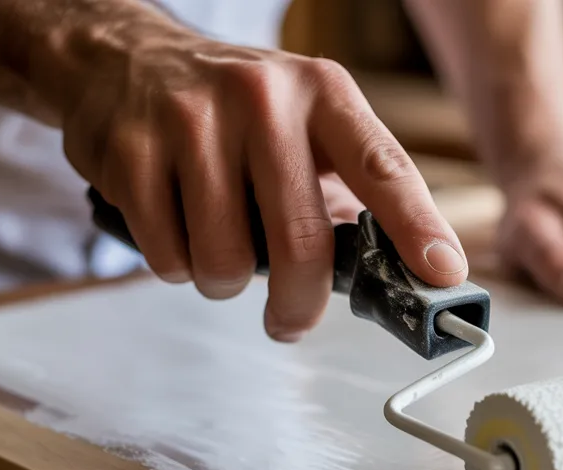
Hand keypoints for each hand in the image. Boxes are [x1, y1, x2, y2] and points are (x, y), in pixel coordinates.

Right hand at [58, 24, 465, 340]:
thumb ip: (346, 189)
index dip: (417, 226)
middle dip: (299, 302)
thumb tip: (395, 274)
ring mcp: (191, 122)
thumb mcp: (300, 121)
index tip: (442, 273)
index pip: (382, 166)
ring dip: (223, 280)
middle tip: (291, 319)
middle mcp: (261, 98)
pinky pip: (168, 256)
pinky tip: (175, 224)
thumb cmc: (228, 108)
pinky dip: (176, 264)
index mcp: (320, 92)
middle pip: (300, 240)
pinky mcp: (132, 152)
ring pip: (225, 262)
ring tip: (216, 243)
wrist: (120, 58)